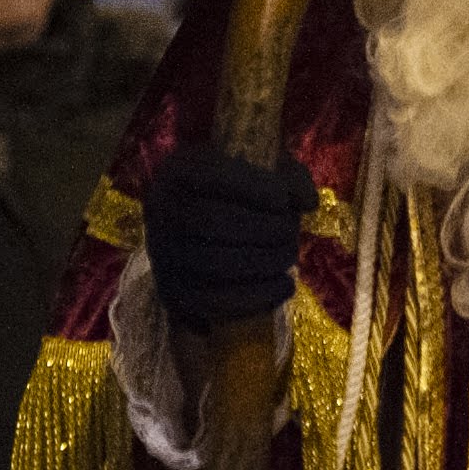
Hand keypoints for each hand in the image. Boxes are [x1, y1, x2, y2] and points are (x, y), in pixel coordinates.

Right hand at [142, 150, 319, 327]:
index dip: (252, 187)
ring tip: (289, 255)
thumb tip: (308, 202)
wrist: (202, 223)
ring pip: (213, 263)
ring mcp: (163, 253)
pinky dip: (256, 297)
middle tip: (291, 233)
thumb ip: (289, 176)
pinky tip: (284, 286)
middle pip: (211, 222)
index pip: (210, 175)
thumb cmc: (240, 190)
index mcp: (178, 170)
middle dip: (263, 229)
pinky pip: (212, 301)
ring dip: (264, 262)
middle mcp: (160, 210)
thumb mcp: (261, 168)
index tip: (284, 200)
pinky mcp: (173, 291)